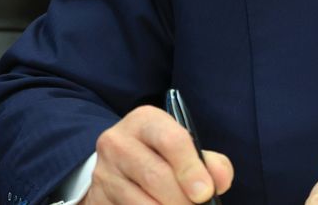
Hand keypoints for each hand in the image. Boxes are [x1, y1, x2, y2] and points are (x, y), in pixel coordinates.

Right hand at [81, 105, 233, 204]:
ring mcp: (104, 172)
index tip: (206, 192)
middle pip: (156, 176)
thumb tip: (219, 181)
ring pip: (141, 202)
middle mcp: (118, 142)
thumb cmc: (161, 155)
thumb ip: (208, 162)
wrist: (118, 164)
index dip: (192, 169)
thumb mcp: (184, 148)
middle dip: (183, 199)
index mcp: (145, 121)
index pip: (171, 141)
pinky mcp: (98, 198)